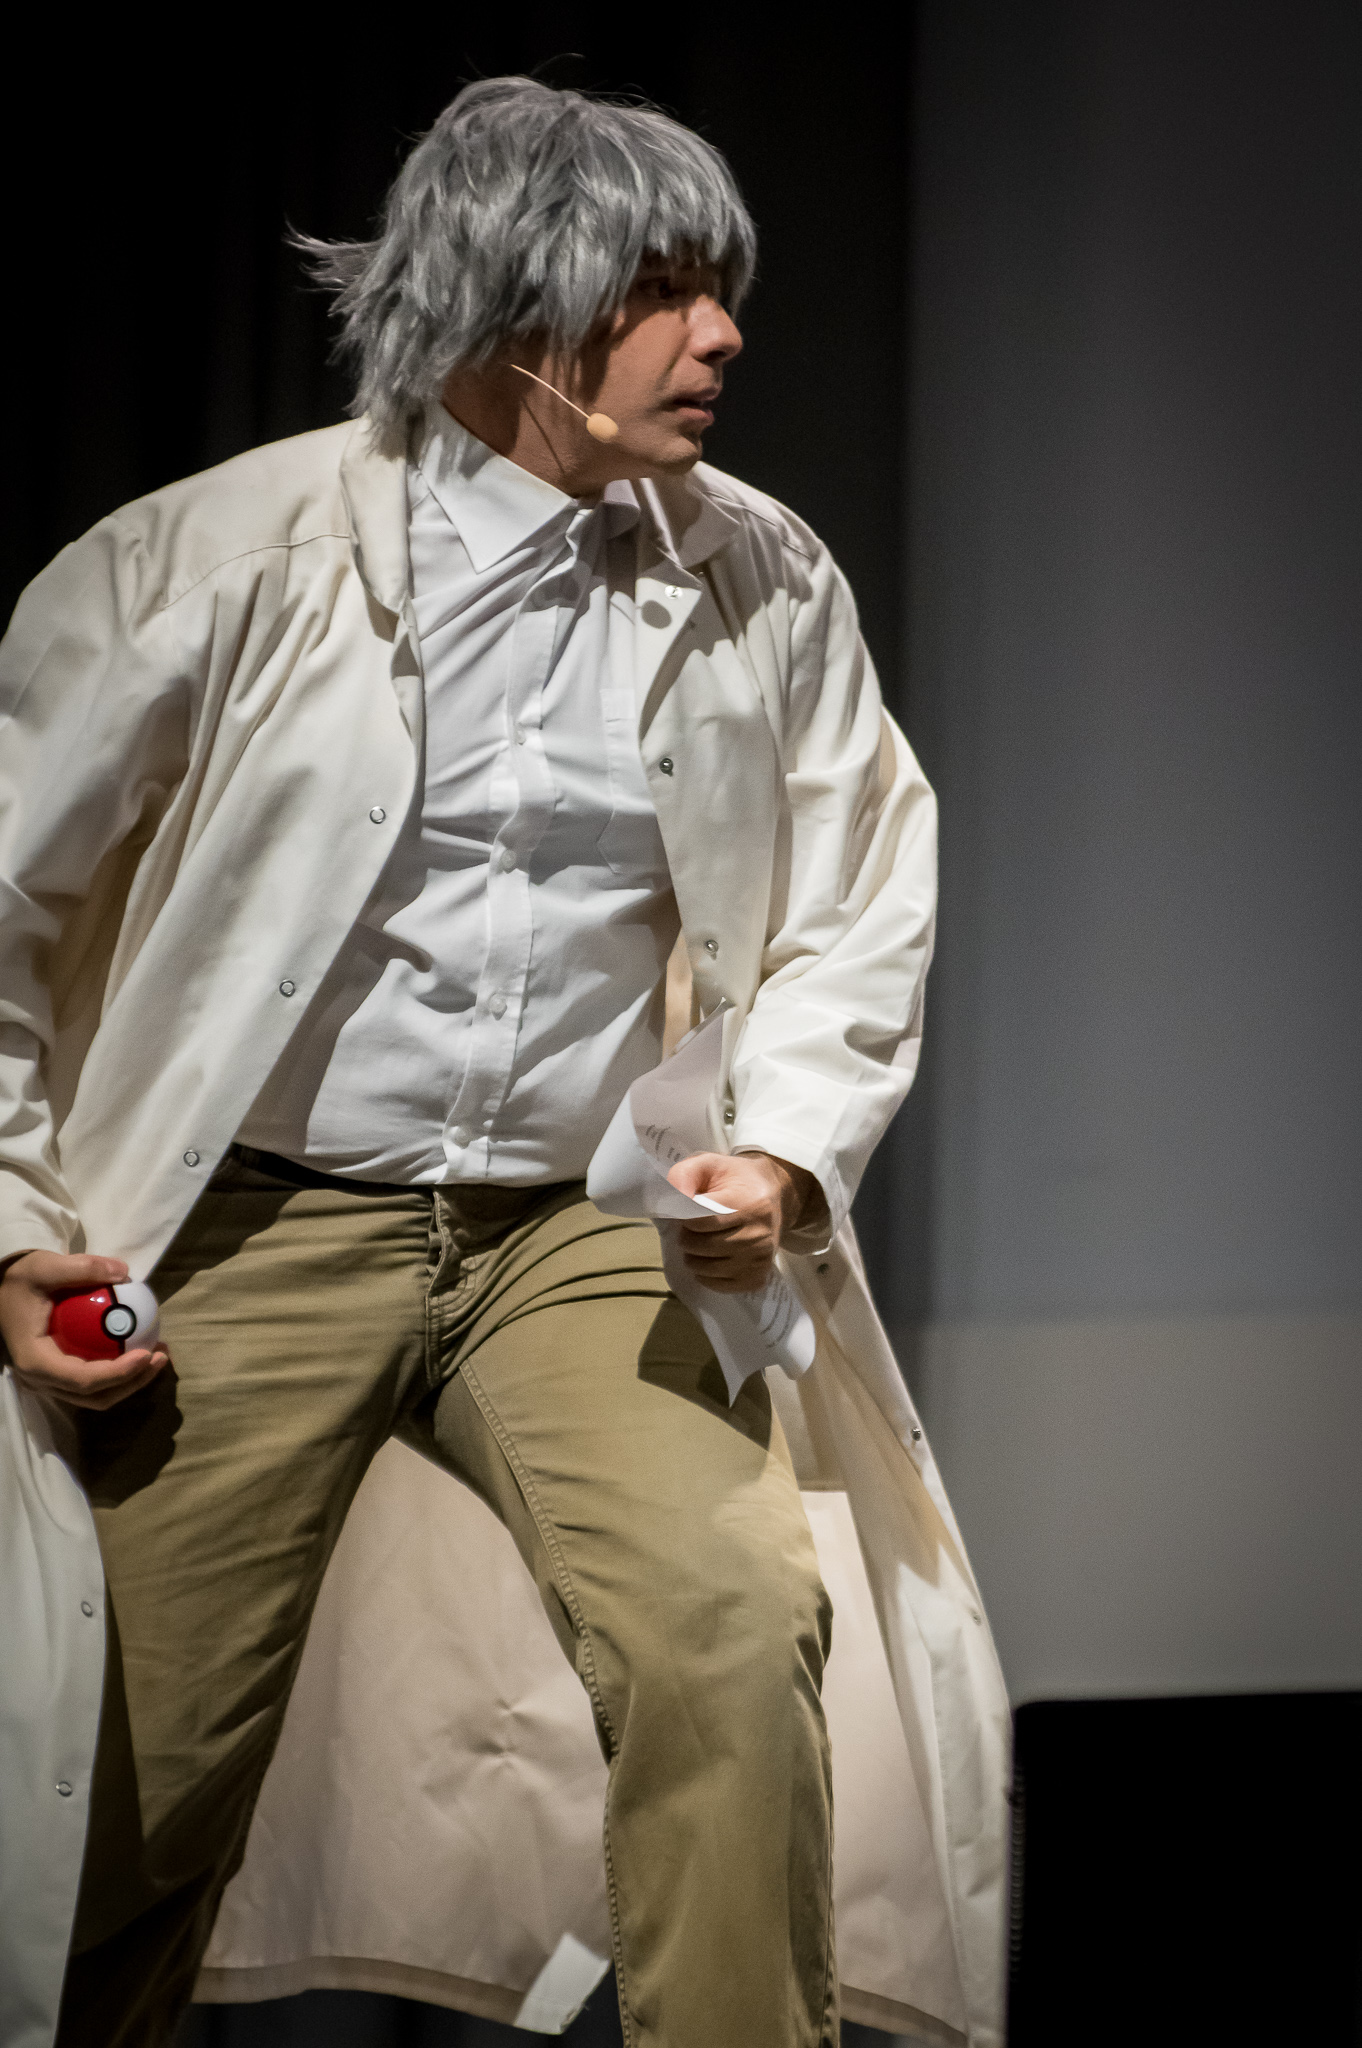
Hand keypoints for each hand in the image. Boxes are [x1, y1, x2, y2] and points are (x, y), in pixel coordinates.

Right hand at [0, 1251, 170, 1409]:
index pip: (83, 1379)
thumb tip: (124, 1273)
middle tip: (161, 1356)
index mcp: (35, 1362)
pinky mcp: (59, 1374)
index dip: (119, 1373)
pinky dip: (119, 1373)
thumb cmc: (20, 1280)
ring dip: (131, 1381)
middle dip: (133, 1382)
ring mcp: (50, 1381)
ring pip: (96, 1396)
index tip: (147, 1354)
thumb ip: (83, 1268)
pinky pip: (93, 1382)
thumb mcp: (45, 1266)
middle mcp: (41, 1380)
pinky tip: (140, 1349)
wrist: (1, 1288)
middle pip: (94, 1396)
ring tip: (159, 1355)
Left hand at [667, 1152, 819, 1294]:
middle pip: (703, 1246)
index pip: (701, 1221)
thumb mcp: (710, 1163)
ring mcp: (760, 1259)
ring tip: (699, 1243)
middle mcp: (759, 1234)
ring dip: (694, 1258)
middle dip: (687, 1237)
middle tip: (692, 1228)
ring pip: (708, 1269)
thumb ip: (685, 1174)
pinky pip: (720, 1285)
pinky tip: (710, 1260)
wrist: (775, 1195)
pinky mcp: (758, 1277)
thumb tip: (674, 1199)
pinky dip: (707, 1276)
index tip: (689, 1211)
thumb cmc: (737, 1178)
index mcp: (749, 1204)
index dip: (685, 1218)